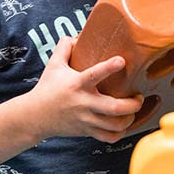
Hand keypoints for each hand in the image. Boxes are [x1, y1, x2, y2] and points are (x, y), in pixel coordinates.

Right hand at [27, 35, 141, 143]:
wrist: (34, 116)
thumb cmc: (46, 88)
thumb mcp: (53, 65)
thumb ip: (65, 47)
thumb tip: (78, 35)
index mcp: (76, 84)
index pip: (94, 74)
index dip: (109, 67)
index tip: (122, 61)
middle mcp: (83, 103)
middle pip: (114, 108)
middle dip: (133, 104)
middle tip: (139, 96)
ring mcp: (86, 120)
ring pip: (115, 125)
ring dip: (129, 119)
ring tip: (133, 111)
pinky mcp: (86, 131)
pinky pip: (108, 138)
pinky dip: (120, 134)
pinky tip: (123, 125)